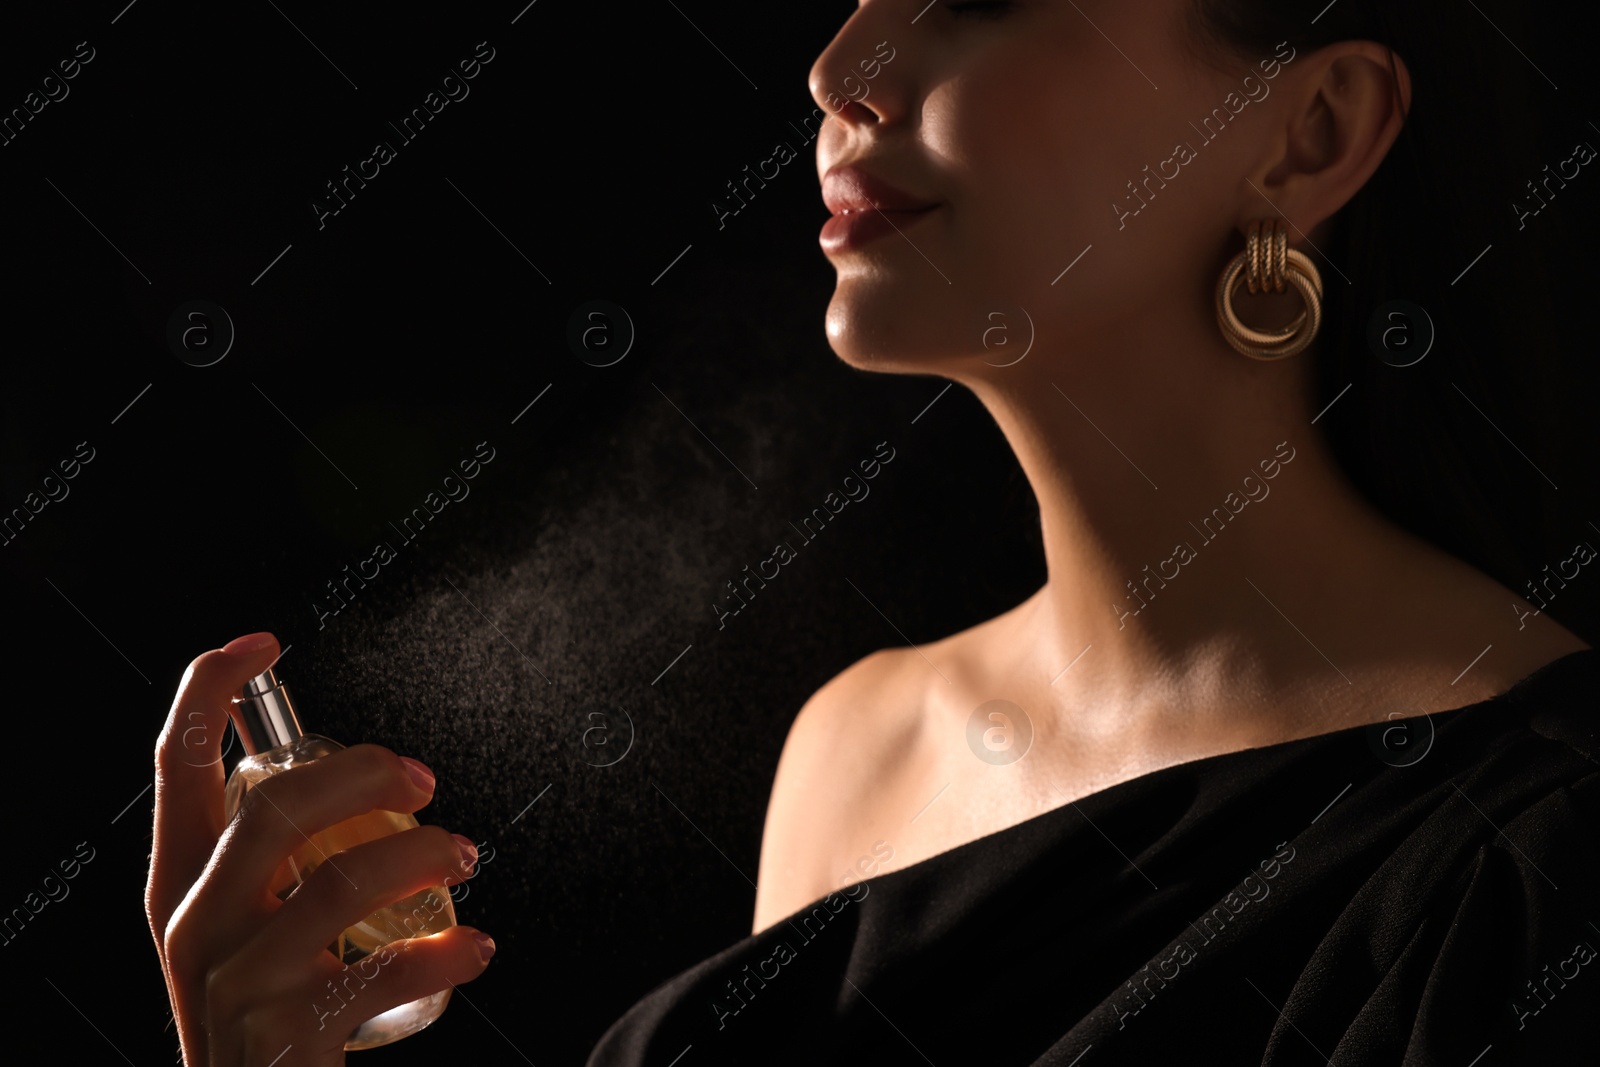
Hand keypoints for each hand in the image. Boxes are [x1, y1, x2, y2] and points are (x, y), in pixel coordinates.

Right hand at [146, 632, 494, 1064]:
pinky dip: (447, 952)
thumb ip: (265, 854)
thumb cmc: (260, 1003)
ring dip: (423, 854)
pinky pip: (385, 971)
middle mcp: (194, 922)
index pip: (173, 766)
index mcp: (176, 882)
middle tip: (426, 781)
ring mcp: (237, 979)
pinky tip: (477, 946)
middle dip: (366, 773)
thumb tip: (346, 768)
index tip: (263, 643)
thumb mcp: (236, 923)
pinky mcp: (289, 1032)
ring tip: (466, 857)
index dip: (209, 692)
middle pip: (276, 807)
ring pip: (340, 881)